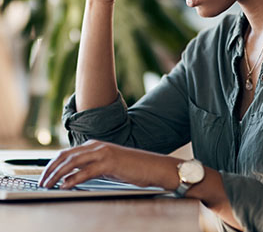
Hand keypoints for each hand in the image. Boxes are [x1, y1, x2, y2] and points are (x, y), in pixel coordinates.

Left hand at [38, 140, 174, 189]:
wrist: (151, 166)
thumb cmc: (131, 167)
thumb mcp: (106, 166)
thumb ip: (90, 167)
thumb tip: (70, 177)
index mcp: (95, 145)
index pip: (67, 153)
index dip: (52, 164)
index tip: (44, 176)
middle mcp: (97, 146)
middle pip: (66, 156)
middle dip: (50, 169)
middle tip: (41, 182)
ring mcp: (103, 153)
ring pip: (73, 162)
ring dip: (58, 175)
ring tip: (48, 185)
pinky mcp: (110, 163)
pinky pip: (87, 171)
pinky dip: (74, 179)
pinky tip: (65, 186)